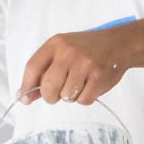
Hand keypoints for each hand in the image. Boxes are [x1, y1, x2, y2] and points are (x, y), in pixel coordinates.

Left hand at [19, 25, 143, 105]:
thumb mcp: (62, 50)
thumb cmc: (85, 49)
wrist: (118, 44)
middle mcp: (69, 52)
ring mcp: (85, 64)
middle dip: (50, 97)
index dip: (26, 86)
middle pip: (48, 87)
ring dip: (70, 96)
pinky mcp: (99, 77)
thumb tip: (25, 95)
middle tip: (57, 94)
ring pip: (66, 96)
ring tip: (79, 83)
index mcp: (55, 44)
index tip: (25, 99)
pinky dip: (85, 98)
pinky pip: (83, 100)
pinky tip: (90, 85)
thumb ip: (44, 70)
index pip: (32, 67)